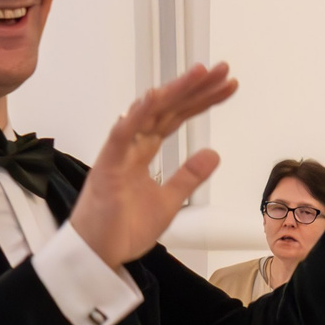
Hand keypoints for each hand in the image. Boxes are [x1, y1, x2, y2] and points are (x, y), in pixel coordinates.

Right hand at [68, 63, 237, 266]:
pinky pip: (122, 135)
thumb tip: (213, 153)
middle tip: (222, 69)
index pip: (177, 117)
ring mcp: (119, 153)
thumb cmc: (123, 228)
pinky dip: (137, 115)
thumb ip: (188, 176)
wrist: (97, 255)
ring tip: (199, 74)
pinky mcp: (107, 167)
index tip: (227, 86)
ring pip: (149, 113)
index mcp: (143, 151)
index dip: (201, 100)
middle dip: (195, 88)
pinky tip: (156, 97)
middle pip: (167, 108)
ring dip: (174, 91)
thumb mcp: (169, 201)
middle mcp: (131, 145)